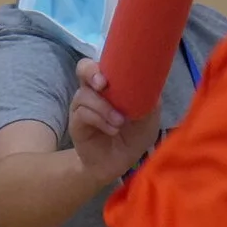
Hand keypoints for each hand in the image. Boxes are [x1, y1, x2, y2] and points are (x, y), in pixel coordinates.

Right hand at [69, 58, 162, 187]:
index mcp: (111, 87)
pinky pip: (83, 114)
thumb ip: (149, 101)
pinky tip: (112, 130)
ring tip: (119, 122)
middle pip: (83, 69)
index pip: (102, 65)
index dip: (103, 63)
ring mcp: (82, 106)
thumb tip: (149, 86)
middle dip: (91, 73)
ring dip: (104, 108)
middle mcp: (94, 92)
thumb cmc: (132, 138)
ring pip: (84, 95)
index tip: (111, 73)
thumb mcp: (148, 119)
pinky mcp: (76, 123)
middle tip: (103, 85)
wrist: (117, 163)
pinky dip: (100, 120)